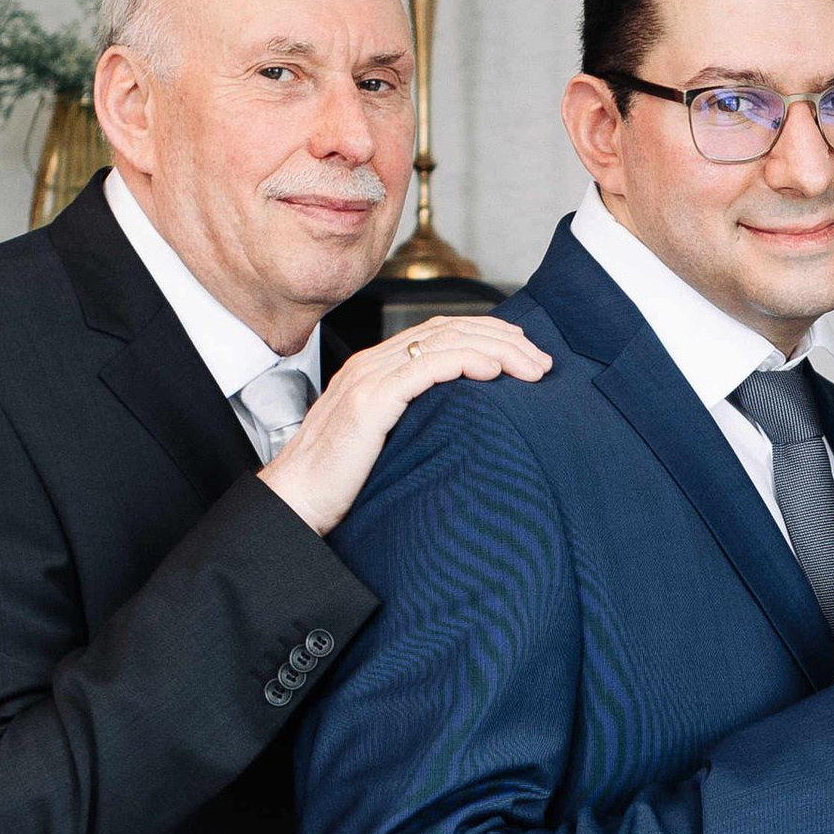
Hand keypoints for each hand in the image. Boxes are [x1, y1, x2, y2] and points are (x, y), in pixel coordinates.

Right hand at [258, 314, 551, 535]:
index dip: (485, 333)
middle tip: (540, 361)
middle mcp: (370, 364)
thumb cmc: (337, 485)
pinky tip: (493, 372)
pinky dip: (464, 362)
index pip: (438, 333)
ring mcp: (367, 380)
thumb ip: (412, 423)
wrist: (293, 504)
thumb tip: (460, 428)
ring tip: (531, 368)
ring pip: (442, 343)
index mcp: (374, 369)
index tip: (523, 350)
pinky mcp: (368, 404)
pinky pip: (424, 368)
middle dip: (501, 338)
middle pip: (447, 330)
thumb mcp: (382, 444)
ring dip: (495, 350)